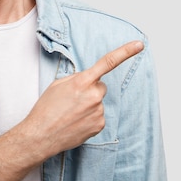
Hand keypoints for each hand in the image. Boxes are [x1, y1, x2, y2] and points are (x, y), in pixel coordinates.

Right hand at [0, 40, 143, 180]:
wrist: (41, 136)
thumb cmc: (46, 109)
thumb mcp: (58, 84)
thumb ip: (77, 78)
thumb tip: (90, 78)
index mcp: (82, 81)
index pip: (108, 62)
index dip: (126, 52)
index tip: (139, 45)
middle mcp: (94, 95)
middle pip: (100, 87)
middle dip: (90, 90)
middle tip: (73, 100)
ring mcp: (98, 111)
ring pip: (99, 102)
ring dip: (89, 105)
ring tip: (71, 113)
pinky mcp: (100, 125)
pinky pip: (99, 116)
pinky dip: (90, 118)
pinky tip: (76, 122)